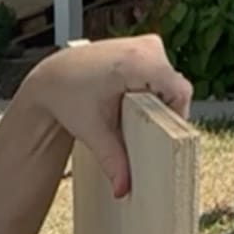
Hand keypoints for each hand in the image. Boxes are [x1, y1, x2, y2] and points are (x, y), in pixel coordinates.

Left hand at [29, 35, 192, 198]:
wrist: (53, 78)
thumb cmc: (68, 96)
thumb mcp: (93, 132)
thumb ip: (113, 161)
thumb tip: (124, 189)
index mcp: (138, 61)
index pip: (179, 93)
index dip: (176, 119)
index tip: (163, 140)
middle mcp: (147, 47)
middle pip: (175, 89)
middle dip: (163, 115)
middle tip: (143, 134)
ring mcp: (147, 45)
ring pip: (170, 83)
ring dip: (158, 105)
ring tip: (135, 119)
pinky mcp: (144, 49)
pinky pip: (161, 76)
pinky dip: (152, 94)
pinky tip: (134, 107)